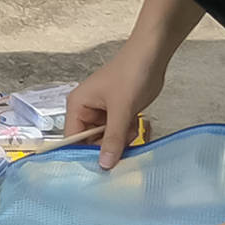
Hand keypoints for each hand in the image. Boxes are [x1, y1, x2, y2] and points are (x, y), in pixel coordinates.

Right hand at [64, 42, 165, 170]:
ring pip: (107, 140)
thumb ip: (113, 139)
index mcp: (77, 106)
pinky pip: (119, 134)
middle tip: (123, 144)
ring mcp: (102, 113)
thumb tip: (104, 165)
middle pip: (90, 143)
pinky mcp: (117, 113)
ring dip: (121, 139)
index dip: (84, 155)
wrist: (152, 55)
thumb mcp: (121, 109)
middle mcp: (86, 111)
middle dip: (108, 146)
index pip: (72, 140)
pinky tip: (136, 122)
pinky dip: (129, 132)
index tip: (100, 169)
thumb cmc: (130, 74)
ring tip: (132, 126)